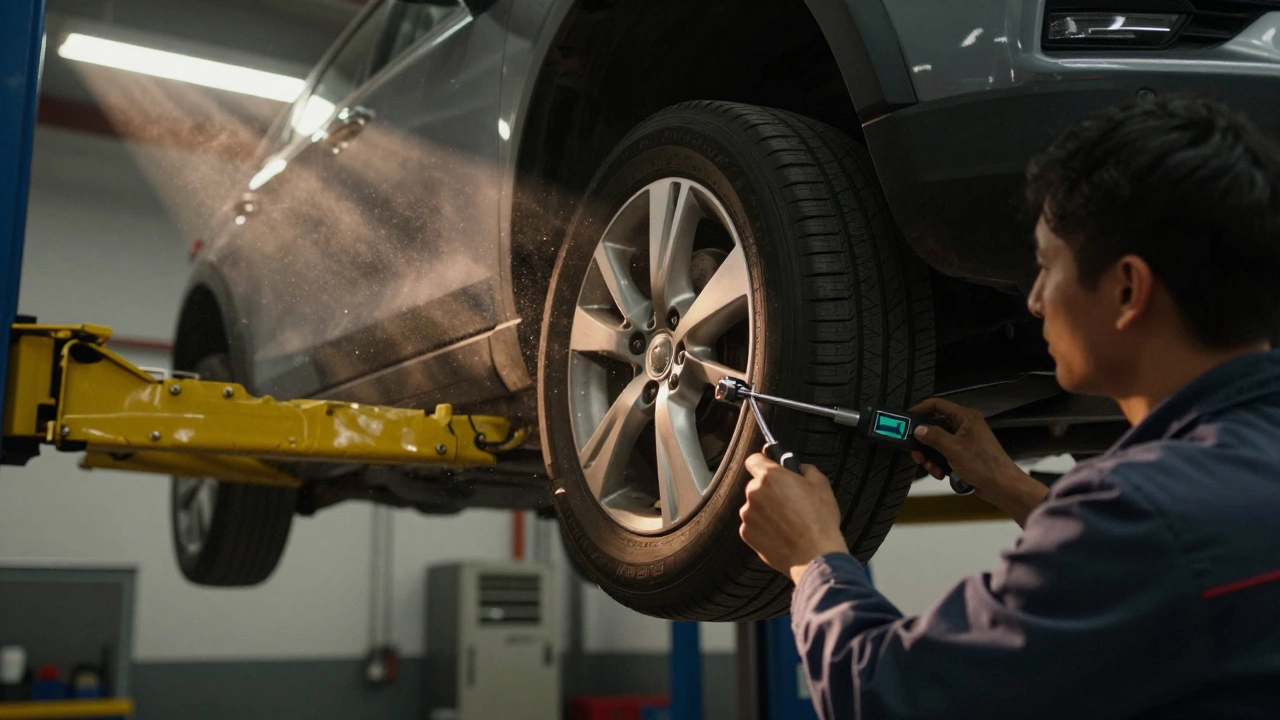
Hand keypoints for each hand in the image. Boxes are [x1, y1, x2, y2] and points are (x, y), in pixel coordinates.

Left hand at [740, 452, 849, 583]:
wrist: (814, 555)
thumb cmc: (819, 521)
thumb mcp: (821, 485)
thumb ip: (806, 469)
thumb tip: (800, 467)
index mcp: (770, 476)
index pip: (754, 460)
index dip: (763, 463)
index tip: (770, 469)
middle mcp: (754, 493)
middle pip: (756, 486)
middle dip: (770, 491)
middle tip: (789, 502)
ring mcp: (748, 515)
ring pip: (754, 507)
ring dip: (766, 511)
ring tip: (788, 522)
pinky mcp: (747, 534)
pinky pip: (753, 525)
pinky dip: (763, 528)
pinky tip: (781, 534)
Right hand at [909, 397, 1048, 525]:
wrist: (1002, 486)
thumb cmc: (986, 465)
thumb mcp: (953, 449)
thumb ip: (933, 436)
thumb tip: (918, 429)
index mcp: (966, 417)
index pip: (937, 405)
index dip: (921, 409)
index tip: (908, 419)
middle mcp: (965, 426)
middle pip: (935, 426)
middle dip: (923, 442)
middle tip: (916, 452)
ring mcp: (964, 441)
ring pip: (937, 443)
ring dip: (930, 456)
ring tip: (931, 468)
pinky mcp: (964, 454)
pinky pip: (944, 454)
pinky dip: (938, 463)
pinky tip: (940, 473)